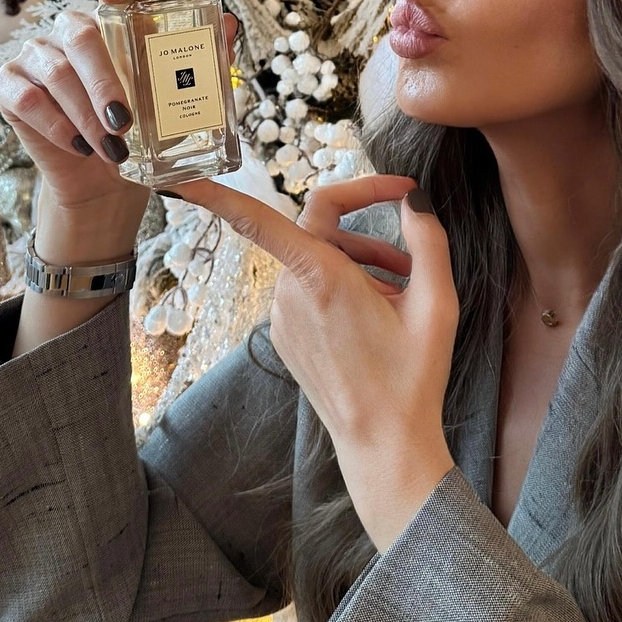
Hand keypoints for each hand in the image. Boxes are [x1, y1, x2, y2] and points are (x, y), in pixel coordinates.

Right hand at [0, 0, 237, 358]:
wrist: (105, 184)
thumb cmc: (141, 134)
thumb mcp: (173, 103)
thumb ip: (200, 64)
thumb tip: (229, 24)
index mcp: (111, 27)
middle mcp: (70, 33)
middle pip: (80, 34)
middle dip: (104, 79)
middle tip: (125, 121)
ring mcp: (36, 57)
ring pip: (54, 70)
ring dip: (85, 113)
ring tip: (110, 148)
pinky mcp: (9, 87)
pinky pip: (26, 98)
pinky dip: (56, 125)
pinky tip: (79, 145)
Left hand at [174, 172, 459, 550]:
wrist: (385, 445)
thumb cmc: (412, 377)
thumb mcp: (437, 304)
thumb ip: (428, 241)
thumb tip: (413, 201)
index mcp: (320, 276)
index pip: (255, 218)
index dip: (215, 193)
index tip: (184, 176)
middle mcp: (289, 293)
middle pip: (318, 230)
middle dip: (364, 232)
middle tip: (408, 259)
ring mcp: (282, 318)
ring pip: (316, 261)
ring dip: (358, 263)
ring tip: (401, 295)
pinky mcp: (285, 337)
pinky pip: (308, 290)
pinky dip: (340, 288)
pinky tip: (376, 317)